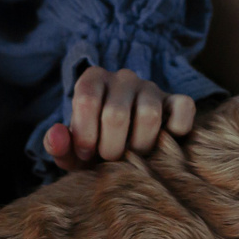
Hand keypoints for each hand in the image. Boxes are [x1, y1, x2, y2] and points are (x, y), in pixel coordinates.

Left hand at [41, 64, 196, 170]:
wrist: (127, 147)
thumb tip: (55, 136)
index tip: (86, 155)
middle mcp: (123, 77)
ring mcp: (152, 87)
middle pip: (116, 114)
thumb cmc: (96, 148)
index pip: (86, 99)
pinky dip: (175, 131)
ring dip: (140, 147)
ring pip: (149, 116)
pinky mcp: (177, 100)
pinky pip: (183, 109)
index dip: (85, 135)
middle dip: (111, 148)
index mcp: (93, 79)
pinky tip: (162, 144)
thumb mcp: (72, 151)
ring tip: (134, 157)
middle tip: (110, 161)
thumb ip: (58, 145)